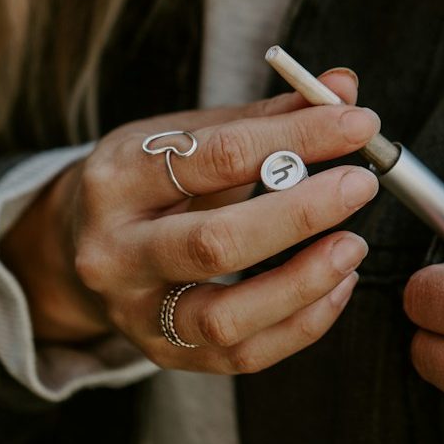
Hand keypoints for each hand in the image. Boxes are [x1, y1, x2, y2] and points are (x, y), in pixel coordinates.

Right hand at [0, 69, 380, 373]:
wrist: (82, 244)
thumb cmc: (150, 182)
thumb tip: (344, 88)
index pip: (217, 156)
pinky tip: (338, 285)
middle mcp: (116, 252)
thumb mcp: (191, 136)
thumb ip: (268, 117)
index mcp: (118, 179)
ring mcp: (138, 312)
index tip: (357, 123)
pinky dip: (304, 324)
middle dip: (301, 214)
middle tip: (360, 185)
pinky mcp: (167, 353)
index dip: (297, 138)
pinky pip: (245, 355)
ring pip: (226, 317)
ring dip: (305, 282)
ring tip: (354, 245)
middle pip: (215, 243)